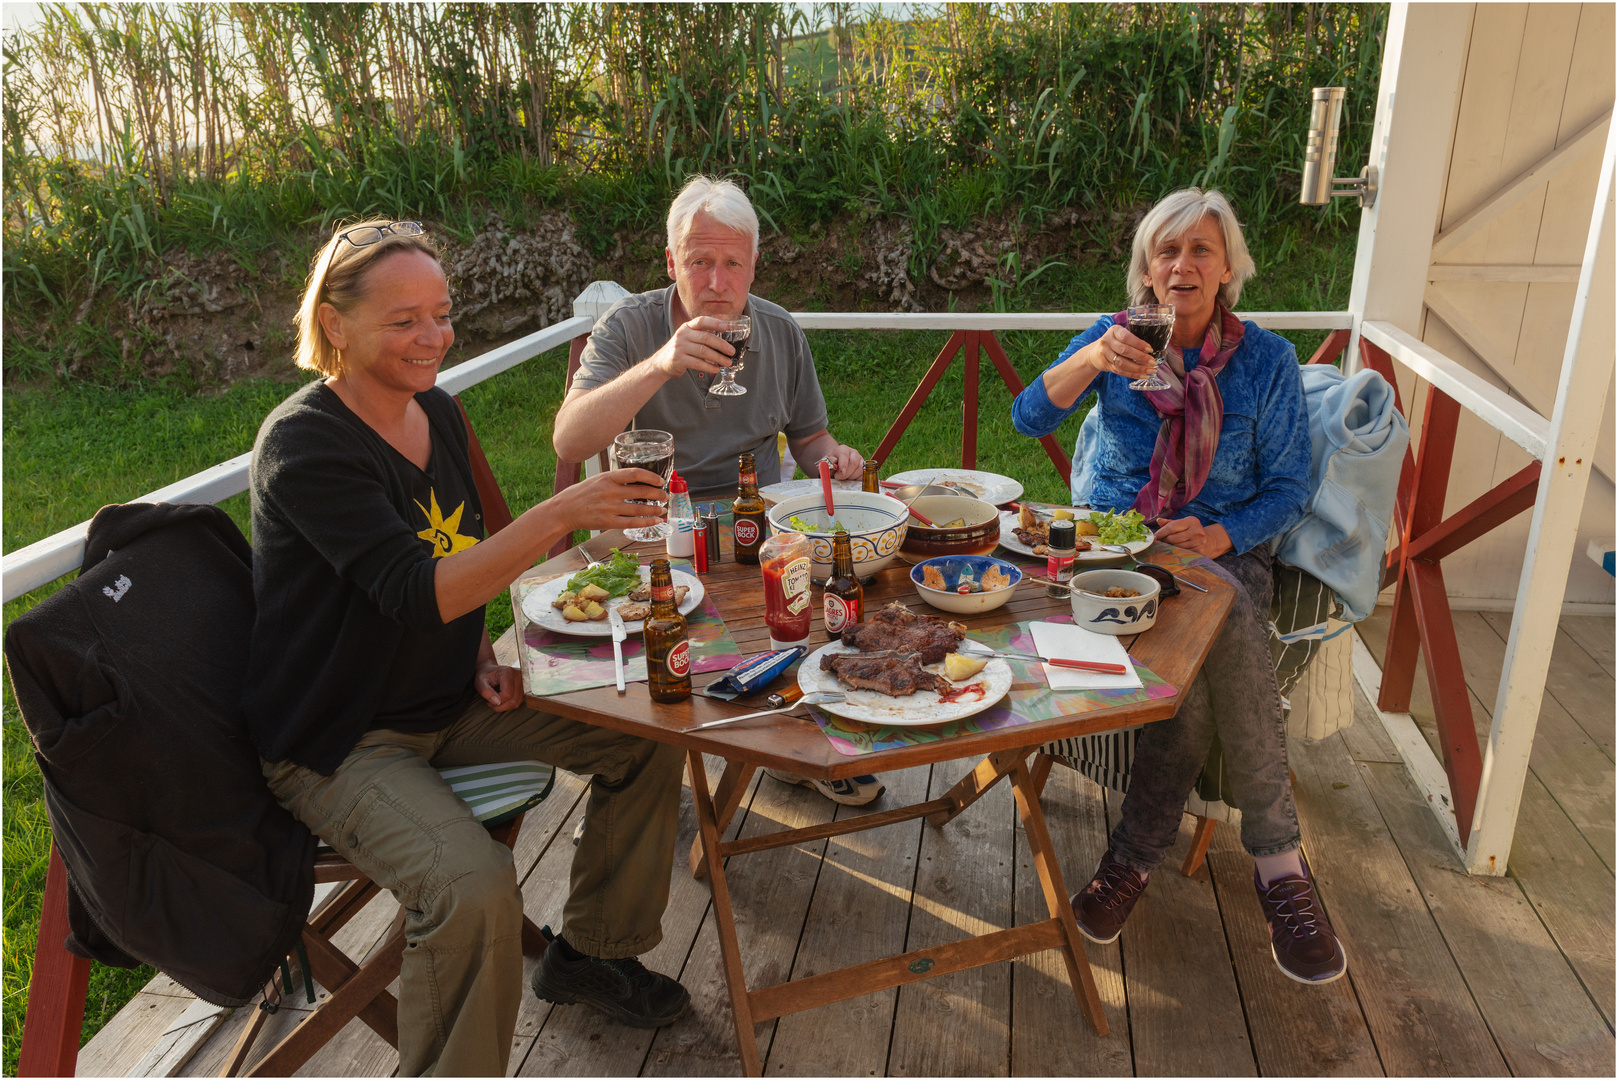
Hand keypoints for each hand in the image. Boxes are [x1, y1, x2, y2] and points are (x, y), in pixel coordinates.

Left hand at [474, 662, 523, 711]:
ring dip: (505, 706)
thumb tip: (497, 702)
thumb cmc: (485, 675)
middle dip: (501, 706)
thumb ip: (486, 692)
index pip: (507, 694)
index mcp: (508, 672)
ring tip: (496, 701)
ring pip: (517, 702)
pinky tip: (502, 699)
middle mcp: (518, 675)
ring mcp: (522, 681)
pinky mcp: (523, 686)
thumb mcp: (480, 682)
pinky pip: (518, 701)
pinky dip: (509, 703)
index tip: (489, 701)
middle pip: (513, 700)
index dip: (497, 702)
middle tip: (491, 704)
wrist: (489, 669)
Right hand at [548, 468, 667, 533]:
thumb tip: (638, 481)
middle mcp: (609, 491)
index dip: (651, 476)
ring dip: (654, 510)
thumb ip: (616, 479)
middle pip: (640, 492)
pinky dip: (646, 522)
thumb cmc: (582, 493)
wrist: (564, 510)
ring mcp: (608, 508)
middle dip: (657, 494)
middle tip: (665, 496)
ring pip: (638, 509)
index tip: (660, 481)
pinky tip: (655, 521)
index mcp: (608, 478)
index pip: (635, 473)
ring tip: (662, 510)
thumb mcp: (598, 479)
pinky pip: (631, 523)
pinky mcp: (607, 522)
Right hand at [650, 316, 740, 378]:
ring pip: (703, 351)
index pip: (701, 321)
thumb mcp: (688, 338)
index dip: (714, 323)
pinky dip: (709, 367)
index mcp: (687, 327)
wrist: (661, 362)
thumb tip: (725, 341)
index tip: (727, 327)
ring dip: (718, 358)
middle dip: (721, 345)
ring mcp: (680, 347)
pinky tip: (716, 369)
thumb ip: (702, 335)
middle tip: (731, 351)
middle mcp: (683, 335)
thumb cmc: (681, 350)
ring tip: (727, 363)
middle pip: (705, 338)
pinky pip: (697, 363)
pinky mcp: (679, 359)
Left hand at [822, 444, 862, 480]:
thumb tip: (828, 468)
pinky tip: (850, 479)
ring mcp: (860, 459)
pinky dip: (856, 479)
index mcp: (842, 449)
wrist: (836, 461)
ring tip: (844, 478)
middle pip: (854, 463)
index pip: (844, 455)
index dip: (843, 464)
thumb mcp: (825, 462)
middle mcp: (853, 453)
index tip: (842, 472)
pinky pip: (863, 474)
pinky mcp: (863, 467)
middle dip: (846, 473)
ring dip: (851, 477)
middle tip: (838, 477)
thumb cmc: (830, 463)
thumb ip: (826, 465)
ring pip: (860, 469)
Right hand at [1083, 324, 1159, 381]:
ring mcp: (1105, 354)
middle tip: (1153, 362)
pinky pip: (1120, 371)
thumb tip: (1150, 350)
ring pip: (1122, 363)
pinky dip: (1133, 374)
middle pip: (1125, 351)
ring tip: (1150, 370)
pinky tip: (1142, 375)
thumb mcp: (1120, 335)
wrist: (1094, 353)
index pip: (1126, 337)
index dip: (1139, 344)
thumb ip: (1132, 339)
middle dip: (1141, 357)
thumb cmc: (1113, 342)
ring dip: (1138, 368)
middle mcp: (1107, 341)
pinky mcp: (1106, 365)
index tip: (1150, 350)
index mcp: (1114, 331)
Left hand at [1153, 516, 1231, 557]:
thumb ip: (1170, 522)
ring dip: (1169, 548)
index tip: (1155, 537)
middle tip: (1161, 542)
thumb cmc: (1192, 531)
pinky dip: (1176, 553)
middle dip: (1164, 541)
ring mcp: (1199, 542)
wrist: (1209, 541)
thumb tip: (1159, 521)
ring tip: (1169, 546)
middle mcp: (1196, 531)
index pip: (1172, 527)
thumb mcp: (1183, 524)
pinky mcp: (1199, 552)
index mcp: (1191, 521)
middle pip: (1172, 538)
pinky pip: (1182, 553)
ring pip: (1176, 547)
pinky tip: (1175, 551)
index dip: (1161, 532)